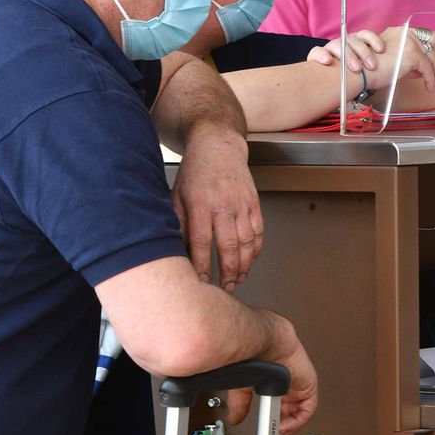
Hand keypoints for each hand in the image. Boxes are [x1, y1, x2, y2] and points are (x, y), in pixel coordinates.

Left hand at [171, 129, 262, 289]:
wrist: (218, 146)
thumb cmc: (194, 172)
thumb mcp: (176, 194)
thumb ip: (177, 222)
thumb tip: (176, 250)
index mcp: (200, 204)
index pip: (201, 241)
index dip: (203, 265)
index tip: (201, 282)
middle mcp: (224, 205)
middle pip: (228, 245)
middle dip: (228, 271)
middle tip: (226, 288)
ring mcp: (242, 204)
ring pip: (247, 241)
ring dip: (244, 264)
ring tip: (239, 279)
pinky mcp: (254, 203)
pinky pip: (258, 231)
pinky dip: (256, 249)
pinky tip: (250, 260)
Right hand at [222, 344, 319, 434]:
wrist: (266, 343)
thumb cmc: (255, 356)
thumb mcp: (244, 386)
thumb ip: (240, 404)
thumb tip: (233, 418)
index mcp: (275, 383)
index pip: (277, 405)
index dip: (272, 420)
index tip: (266, 432)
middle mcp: (289, 385)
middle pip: (289, 410)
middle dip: (280, 424)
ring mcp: (299, 386)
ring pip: (299, 411)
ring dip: (288, 425)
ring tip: (276, 433)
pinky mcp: (309, 387)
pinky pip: (308, 409)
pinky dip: (297, 421)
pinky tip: (284, 426)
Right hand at [312, 26, 434, 96]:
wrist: (354, 72)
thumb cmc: (365, 70)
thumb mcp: (388, 61)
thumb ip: (403, 61)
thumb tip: (419, 70)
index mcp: (397, 32)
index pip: (423, 34)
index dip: (433, 46)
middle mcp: (403, 33)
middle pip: (431, 40)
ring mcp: (408, 42)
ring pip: (431, 56)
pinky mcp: (411, 54)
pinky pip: (426, 68)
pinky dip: (431, 79)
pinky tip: (431, 88)